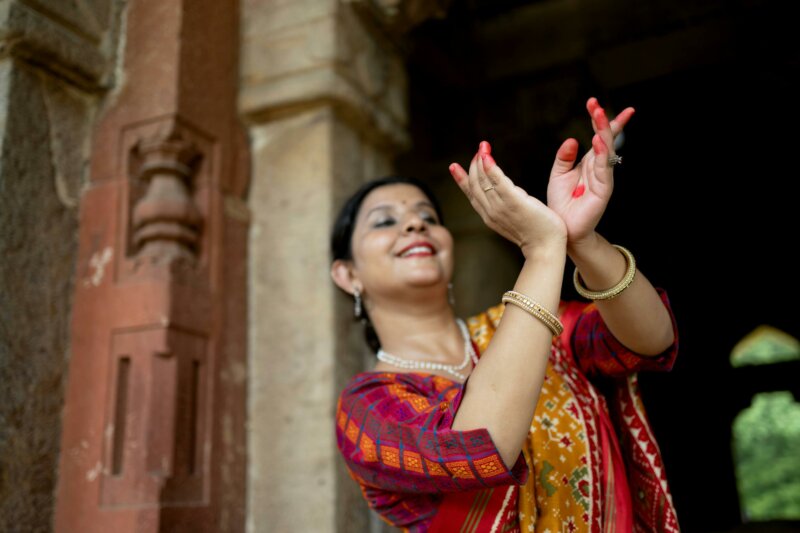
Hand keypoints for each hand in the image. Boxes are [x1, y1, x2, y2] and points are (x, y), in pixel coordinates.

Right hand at [449, 142, 566, 258]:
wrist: (545, 248)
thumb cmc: (535, 233)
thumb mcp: (514, 218)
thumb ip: (506, 205)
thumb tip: (507, 191)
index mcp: (489, 216)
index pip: (471, 194)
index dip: (461, 180)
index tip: (454, 166)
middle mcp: (491, 211)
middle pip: (475, 185)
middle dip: (473, 165)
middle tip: (479, 149)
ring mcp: (501, 207)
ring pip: (484, 181)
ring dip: (481, 162)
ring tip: (482, 147)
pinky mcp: (514, 202)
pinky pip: (498, 182)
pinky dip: (490, 168)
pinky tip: (487, 156)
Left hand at [546, 98, 633, 245]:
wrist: (563, 229)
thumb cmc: (561, 203)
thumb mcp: (559, 175)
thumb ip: (564, 157)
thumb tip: (572, 140)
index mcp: (588, 162)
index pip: (597, 136)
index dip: (598, 120)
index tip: (594, 103)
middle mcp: (598, 167)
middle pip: (605, 139)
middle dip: (602, 121)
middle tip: (595, 104)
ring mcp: (603, 177)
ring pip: (606, 150)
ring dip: (603, 131)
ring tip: (598, 114)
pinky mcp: (603, 189)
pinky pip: (604, 168)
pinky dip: (602, 154)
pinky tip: (599, 141)